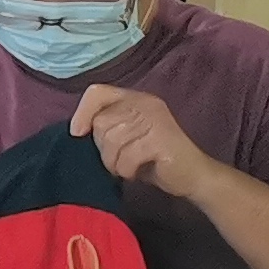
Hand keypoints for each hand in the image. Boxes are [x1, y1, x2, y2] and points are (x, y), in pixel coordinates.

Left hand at [72, 85, 209, 199]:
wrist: (193, 176)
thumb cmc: (153, 159)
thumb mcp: (125, 136)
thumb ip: (106, 126)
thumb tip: (75, 129)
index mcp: (134, 98)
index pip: (97, 92)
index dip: (82, 112)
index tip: (77, 133)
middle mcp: (145, 103)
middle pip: (100, 122)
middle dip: (103, 148)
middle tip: (118, 160)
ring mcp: (155, 120)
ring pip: (112, 141)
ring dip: (114, 162)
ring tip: (127, 167)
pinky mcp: (162, 140)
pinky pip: (127, 157)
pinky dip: (127, 170)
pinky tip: (137, 172)